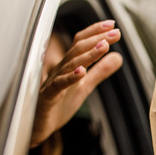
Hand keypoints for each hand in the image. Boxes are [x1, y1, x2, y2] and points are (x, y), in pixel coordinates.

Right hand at [30, 20, 123, 146]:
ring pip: (70, 64)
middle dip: (96, 39)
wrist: (36, 128)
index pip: (81, 43)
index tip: (113, 25)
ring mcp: (52, 82)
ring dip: (88, 55)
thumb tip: (118, 57)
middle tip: (114, 33)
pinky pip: (58, 86)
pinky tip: (81, 72)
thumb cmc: (56, 106)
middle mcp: (59, 70)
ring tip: (104, 46)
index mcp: (68, 66)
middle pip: (77, 49)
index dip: (95, 32)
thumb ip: (100, 72)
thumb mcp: (84, 87)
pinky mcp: (47, 97)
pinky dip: (70, 78)